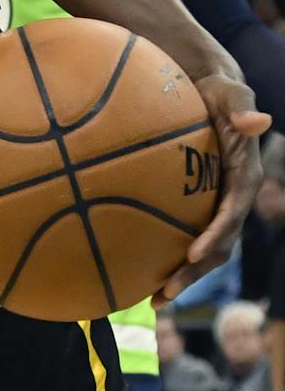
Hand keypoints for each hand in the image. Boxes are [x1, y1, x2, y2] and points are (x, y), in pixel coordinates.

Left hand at [155, 73, 268, 305]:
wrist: (207, 90)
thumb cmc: (216, 91)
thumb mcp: (229, 92)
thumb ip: (241, 104)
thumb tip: (259, 118)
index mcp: (244, 177)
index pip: (233, 213)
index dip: (216, 236)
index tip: (193, 253)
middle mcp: (231, 197)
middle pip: (218, 244)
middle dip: (195, 271)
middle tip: (165, 293)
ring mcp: (212, 204)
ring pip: (201, 249)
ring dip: (181, 275)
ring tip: (152, 300)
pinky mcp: (193, 204)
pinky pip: (179, 234)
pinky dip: (162, 255)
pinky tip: (132, 272)